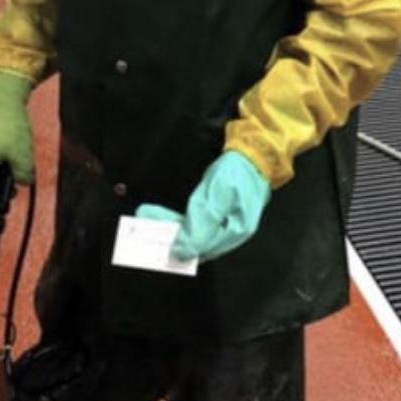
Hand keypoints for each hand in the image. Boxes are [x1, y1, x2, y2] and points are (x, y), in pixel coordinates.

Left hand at [137, 151, 270, 262]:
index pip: (199, 248)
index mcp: (235, 232)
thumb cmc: (238, 170)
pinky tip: (166, 215)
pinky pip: (198, 222)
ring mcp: (229, 221)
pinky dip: (181, 220)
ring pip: (195, 232)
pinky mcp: (224, 210)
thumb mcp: (218, 194)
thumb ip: (201, 223)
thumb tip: (181, 251)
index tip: (150, 235)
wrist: (257, 148)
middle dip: (168, 232)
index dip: (174, 243)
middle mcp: (232, 232)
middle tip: (144, 219)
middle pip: (196, 241)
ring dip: (171, 225)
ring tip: (148, 214)